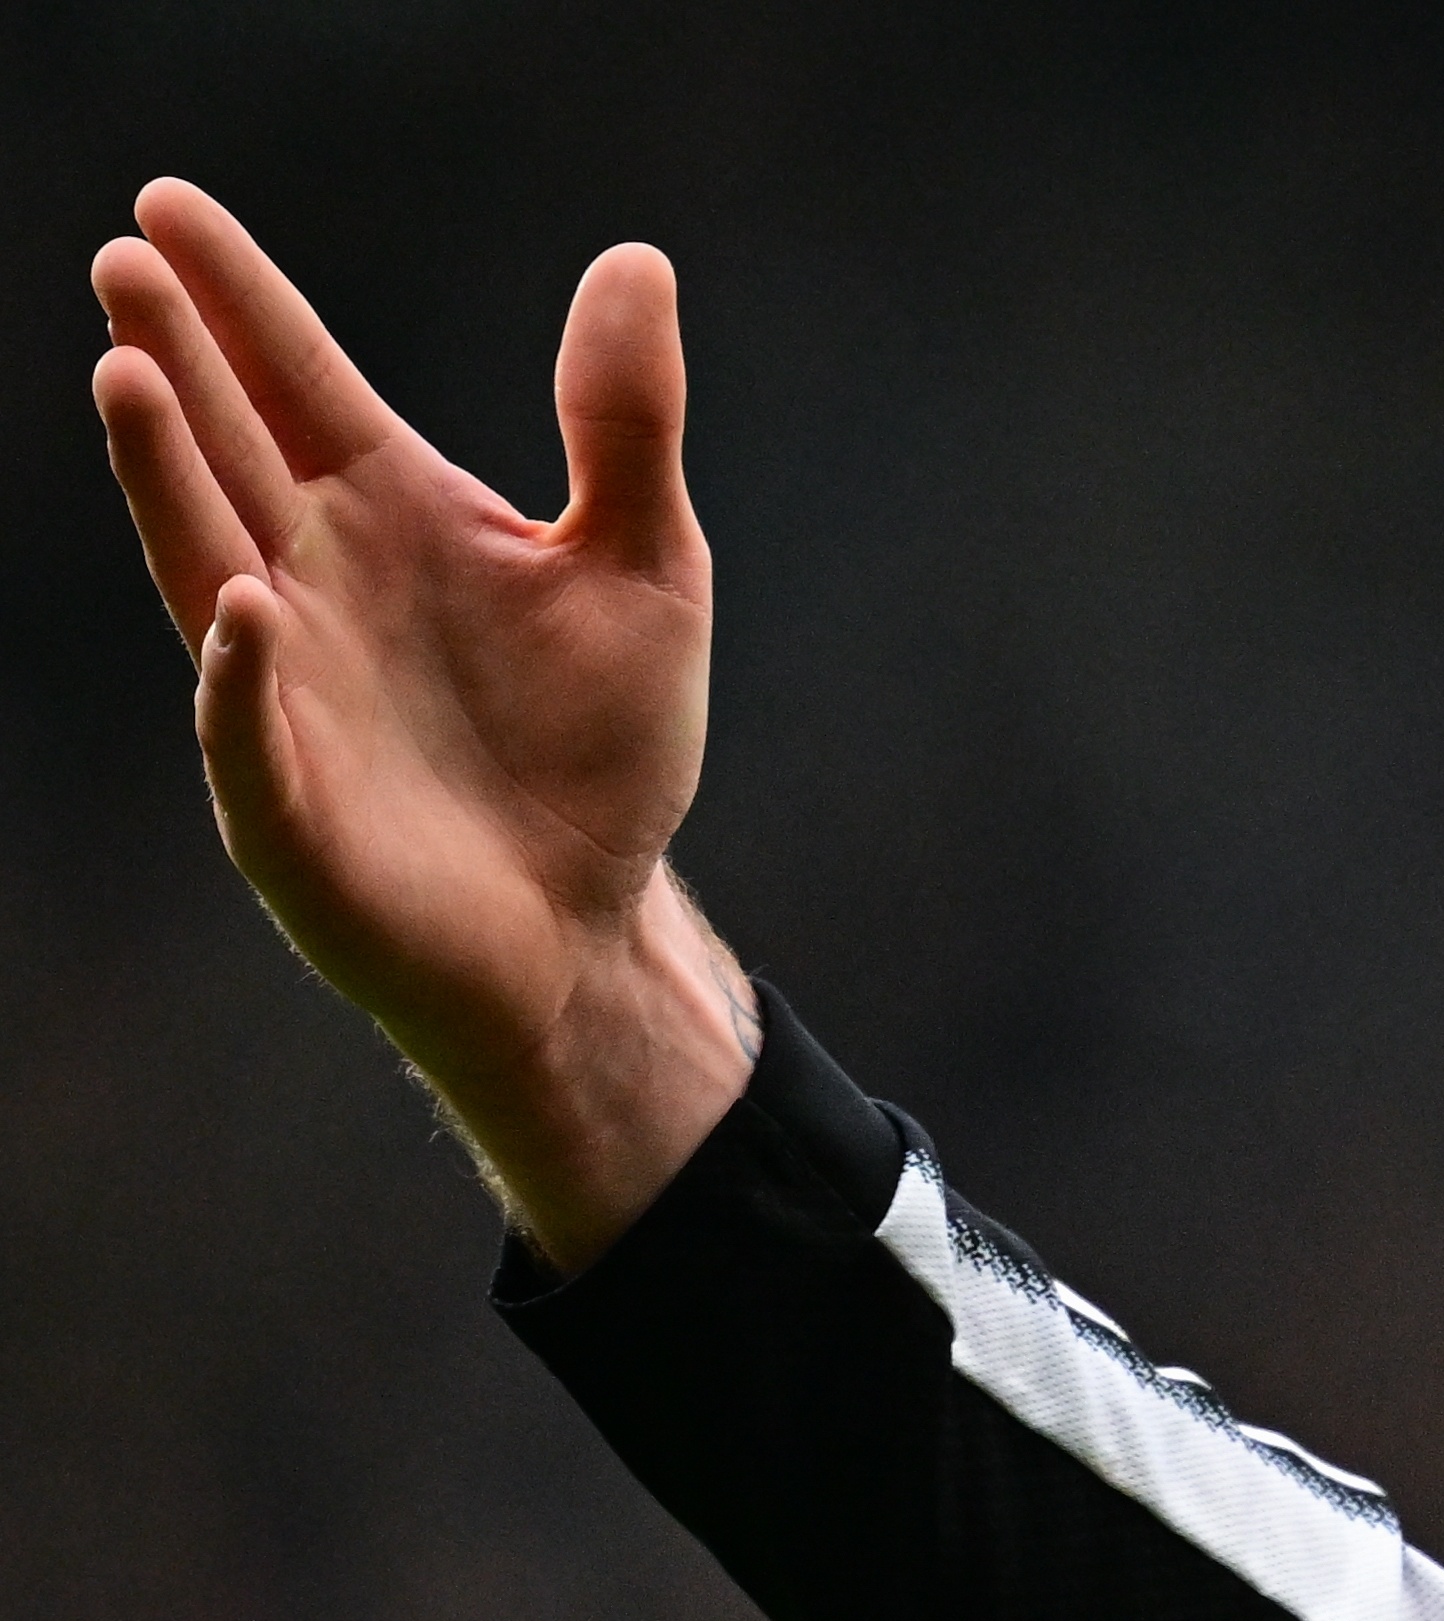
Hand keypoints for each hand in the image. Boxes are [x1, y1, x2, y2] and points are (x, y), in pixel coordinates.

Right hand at [89, 180, 745, 1266]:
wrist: (589, 924)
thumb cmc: (597, 747)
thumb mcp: (646, 569)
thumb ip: (626, 425)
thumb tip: (635, 260)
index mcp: (390, 514)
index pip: (296, 382)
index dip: (239, 298)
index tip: (167, 203)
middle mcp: (314, 582)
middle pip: (231, 450)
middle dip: (178, 359)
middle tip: (126, 262)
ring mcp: (287, 689)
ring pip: (207, 563)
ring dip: (167, 478)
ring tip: (129, 375)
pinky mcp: (293, 807)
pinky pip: (250, 731)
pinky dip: (240, 674)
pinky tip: (239, 607)